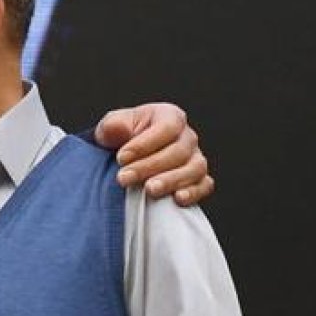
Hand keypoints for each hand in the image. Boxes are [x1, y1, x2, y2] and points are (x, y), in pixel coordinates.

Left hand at [93, 102, 212, 205]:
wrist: (123, 159)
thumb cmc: (120, 139)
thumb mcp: (111, 127)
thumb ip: (113, 125)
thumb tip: (118, 127)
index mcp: (169, 117)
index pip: (166, 127)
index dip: (145, 144)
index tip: (121, 158)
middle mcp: (187, 137)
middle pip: (178, 151)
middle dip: (149, 166)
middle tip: (124, 178)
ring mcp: (195, 159)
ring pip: (194, 169)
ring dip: (171, 181)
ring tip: (149, 190)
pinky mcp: (198, 179)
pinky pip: (204, 185)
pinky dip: (193, 192)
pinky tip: (177, 199)